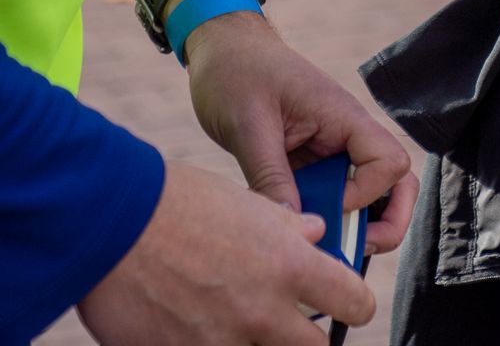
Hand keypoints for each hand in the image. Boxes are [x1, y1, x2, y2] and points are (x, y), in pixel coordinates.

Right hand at [77, 160, 374, 344]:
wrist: (111, 225)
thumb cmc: (178, 202)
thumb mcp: (245, 202)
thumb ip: (287, 227)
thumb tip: (316, 234)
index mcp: (286, 265)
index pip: (353, 301)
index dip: (355, 302)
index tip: (347, 300)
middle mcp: (262, 312)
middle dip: (309, 337)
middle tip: (292, 321)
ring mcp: (222, 343)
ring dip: (257, 340)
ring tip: (234, 316)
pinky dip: (213, 345)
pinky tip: (197, 326)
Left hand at [183, 11, 415, 255]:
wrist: (221, 51)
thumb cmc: (237, 73)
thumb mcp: (248, 126)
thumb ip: (270, 177)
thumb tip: (292, 229)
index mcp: (342, 116)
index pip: (389, 162)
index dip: (366, 195)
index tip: (324, 204)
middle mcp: (346, 135)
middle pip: (395, 184)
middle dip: (382, 223)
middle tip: (347, 249)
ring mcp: (331, 150)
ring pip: (368, 196)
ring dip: (351, 225)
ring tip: (321, 247)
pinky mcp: (312, 163)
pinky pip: (334, 197)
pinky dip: (324, 219)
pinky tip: (298, 233)